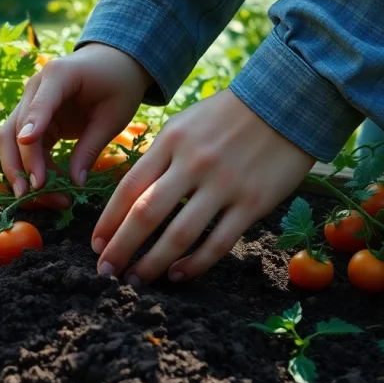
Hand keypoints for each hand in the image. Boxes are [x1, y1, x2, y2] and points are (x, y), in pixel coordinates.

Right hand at [0, 43, 152, 204]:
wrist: (113, 64)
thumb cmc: (117, 85)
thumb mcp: (113, 116)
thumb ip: (91, 147)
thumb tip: (75, 184)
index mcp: (58, 76)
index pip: (39, 105)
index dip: (33, 126)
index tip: (27, 145)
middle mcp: (34, 88)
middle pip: (14, 129)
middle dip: (22, 164)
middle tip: (35, 192)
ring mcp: (30, 103)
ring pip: (11, 141)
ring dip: (21, 170)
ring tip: (42, 198)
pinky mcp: (33, 119)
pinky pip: (25, 146)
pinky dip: (33, 167)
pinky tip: (49, 187)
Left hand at [91, 89, 314, 286]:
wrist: (287, 101)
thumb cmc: (228, 116)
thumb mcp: (185, 123)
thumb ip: (159, 156)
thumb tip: (130, 195)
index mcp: (171, 141)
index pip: (129, 187)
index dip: (108, 220)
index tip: (96, 245)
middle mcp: (193, 163)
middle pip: (146, 214)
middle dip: (121, 248)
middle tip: (106, 272)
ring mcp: (224, 184)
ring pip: (179, 234)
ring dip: (153, 263)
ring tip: (136, 280)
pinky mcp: (253, 202)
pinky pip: (218, 242)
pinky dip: (194, 263)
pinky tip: (177, 275)